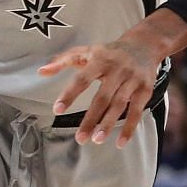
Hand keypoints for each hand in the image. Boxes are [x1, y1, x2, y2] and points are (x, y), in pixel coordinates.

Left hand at [40, 29, 165, 145]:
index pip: (82, 79)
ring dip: (108, 124)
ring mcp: (132, 80)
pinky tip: (120, 142)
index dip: (69, 94)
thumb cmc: (109, 52)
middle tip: (79, 138)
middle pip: (102, 97)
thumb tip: (41, 72)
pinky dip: (129, 128)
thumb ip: (62, 61)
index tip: (57, 110)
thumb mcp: (86, 51)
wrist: (144, 45)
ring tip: (96, 140)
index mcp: (100, 60)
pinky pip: (136, 111)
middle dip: (91, 119)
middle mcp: (117, 70)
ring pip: (119, 105)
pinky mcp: (145, 89)